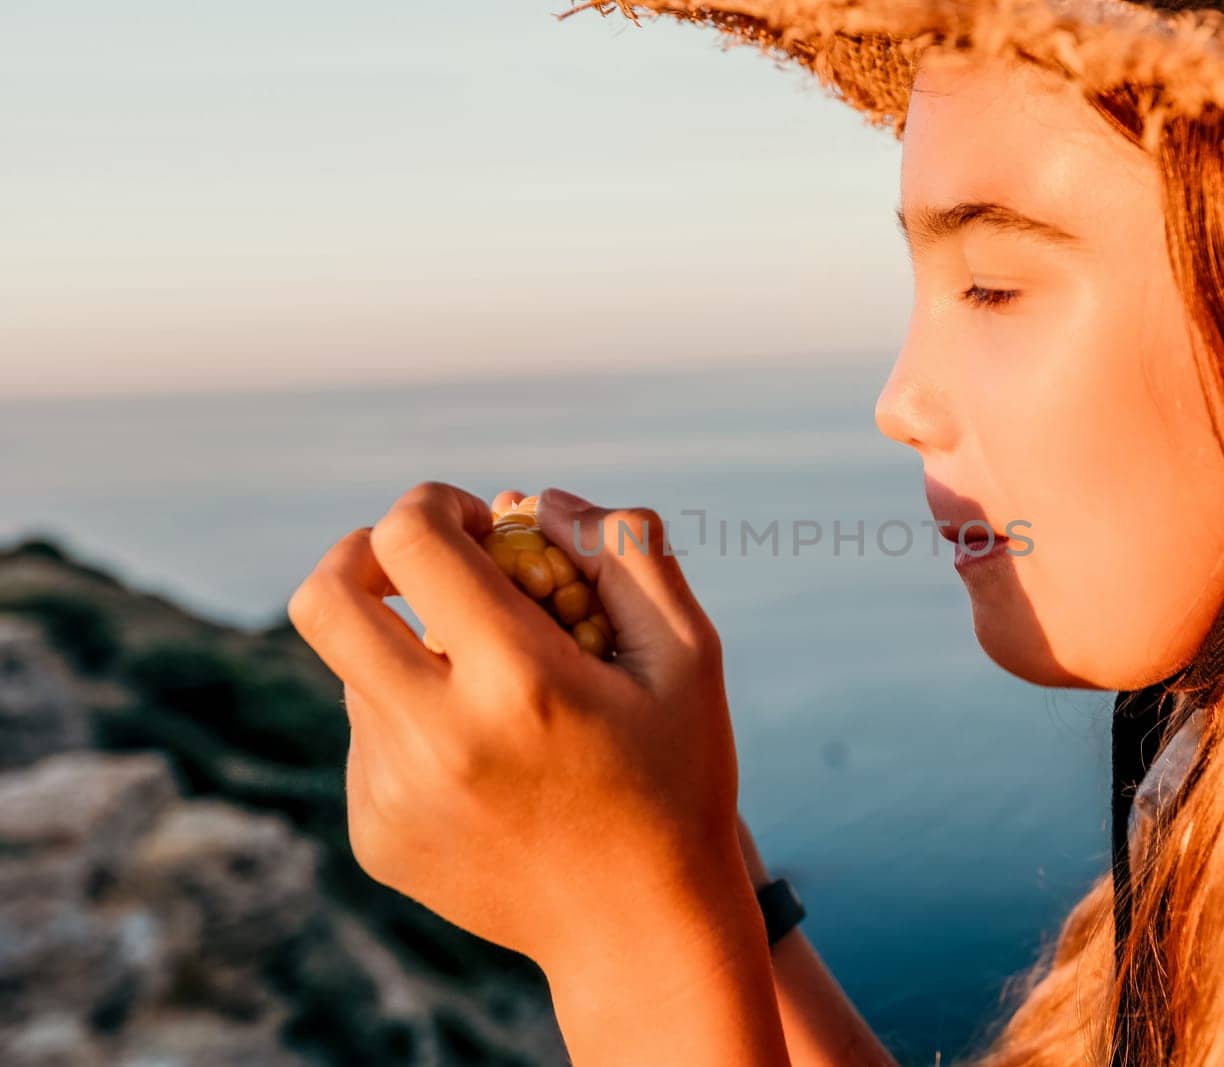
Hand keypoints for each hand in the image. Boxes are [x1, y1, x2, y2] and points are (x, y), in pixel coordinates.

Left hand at [287, 481, 742, 981]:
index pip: (410, 541)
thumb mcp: (689, 656)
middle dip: (364, 554)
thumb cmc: (677, 780)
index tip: (478, 527)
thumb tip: (536, 501)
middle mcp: (436, 737)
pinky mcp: (374, 834)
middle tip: (422, 569)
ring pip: (353, 668)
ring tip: (495, 690)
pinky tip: (487, 755)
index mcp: (518, 681)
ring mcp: (393, 793)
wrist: (640, 930)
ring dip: (409, 647)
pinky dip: (414, 716)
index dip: (436, 506)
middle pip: (323, 597)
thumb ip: (627, 553)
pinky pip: (369, 734)